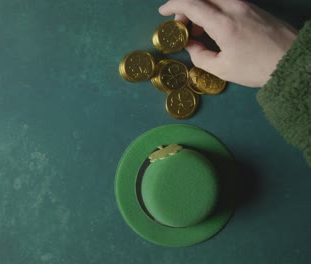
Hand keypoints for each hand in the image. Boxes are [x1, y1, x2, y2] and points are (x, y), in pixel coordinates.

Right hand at [159, 0, 297, 86]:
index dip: (173, 5)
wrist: (292, 61)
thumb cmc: (256, 68)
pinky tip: (214, 27)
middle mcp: (233, 7)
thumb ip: (199, 55)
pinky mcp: (253, 7)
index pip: (191, 4)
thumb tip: (190, 45)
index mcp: (223, 23)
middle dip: (185, 6)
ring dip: (200, 8)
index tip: (163, 12)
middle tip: (181, 25)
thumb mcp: (222, 69)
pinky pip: (225, 1)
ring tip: (197, 30)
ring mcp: (245, 5)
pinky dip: (213, 9)